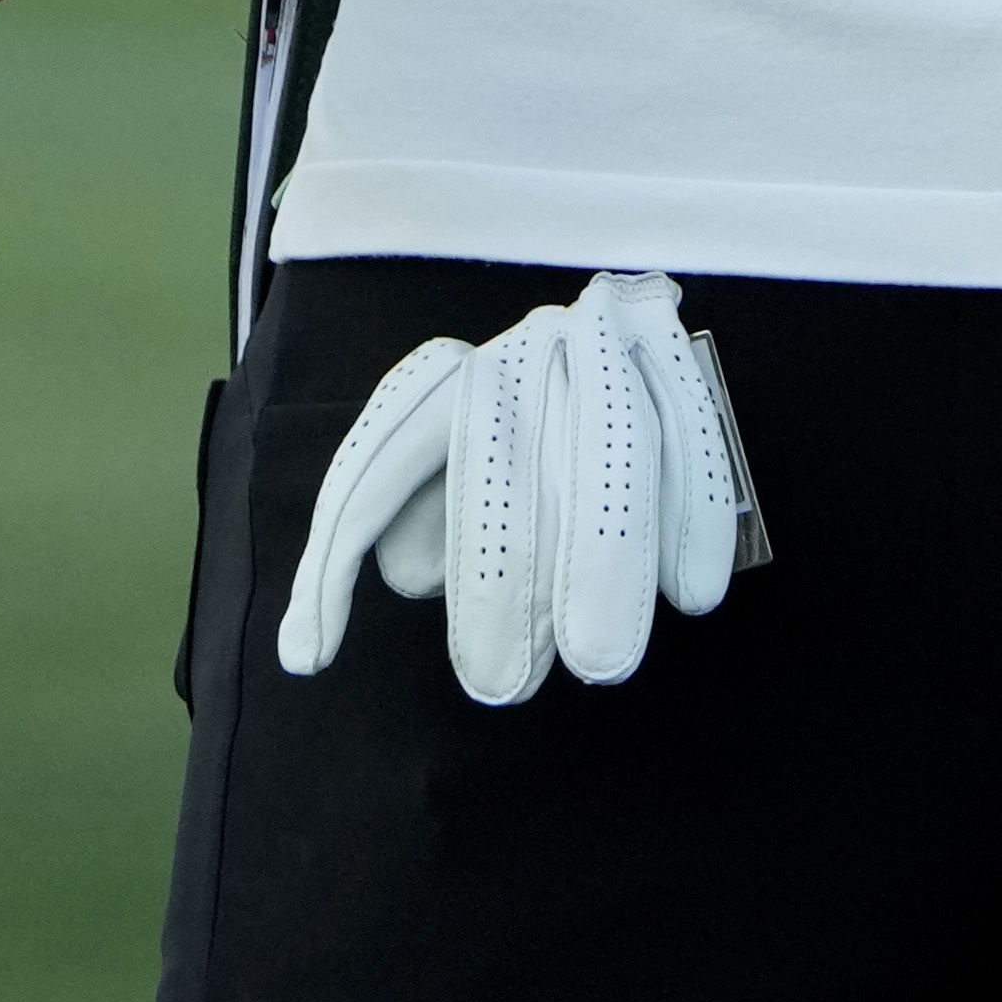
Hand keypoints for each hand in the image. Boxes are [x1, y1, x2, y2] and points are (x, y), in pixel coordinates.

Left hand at [275, 270, 752, 704]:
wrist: (617, 318)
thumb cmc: (524, 434)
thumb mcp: (449, 472)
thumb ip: (418, 526)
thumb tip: (408, 573)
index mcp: (442, 381)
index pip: (372, 468)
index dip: (332, 563)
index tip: (309, 658)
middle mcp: (512, 351)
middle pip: (496, 467)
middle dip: (498, 582)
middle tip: (500, 684)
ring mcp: (595, 341)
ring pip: (600, 451)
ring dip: (603, 562)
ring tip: (601, 660)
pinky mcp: (669, 351)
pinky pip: (685, 440)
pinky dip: (692, 519)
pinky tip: (689, 595)